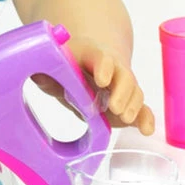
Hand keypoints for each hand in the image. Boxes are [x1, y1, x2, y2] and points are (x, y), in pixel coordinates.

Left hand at [35, 36, 154, 135]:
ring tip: (125, 118)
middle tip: (114, 106)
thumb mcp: (52, 67)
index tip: (102, 80)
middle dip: (121, 90)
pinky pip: (141, 109)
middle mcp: (112, 68)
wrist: (82, 66)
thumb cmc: (65, 66)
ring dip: (132, 105)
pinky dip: (145, 119)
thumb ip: (45, 72)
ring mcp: (122, 86)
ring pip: (134, 92)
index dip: (103, 66)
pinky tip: (145, 130)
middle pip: (123, 75)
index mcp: (91, 54)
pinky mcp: (127, 104)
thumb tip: (38, 76)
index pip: (100, 56)